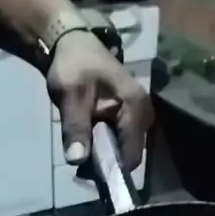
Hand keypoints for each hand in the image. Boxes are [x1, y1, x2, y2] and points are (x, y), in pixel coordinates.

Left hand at [46, 30, 152, 168]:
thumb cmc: (74, 65)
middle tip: (78, 159)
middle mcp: (144, 115)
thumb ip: (75, 128)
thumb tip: (78, 160)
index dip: (110, 169)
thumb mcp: (70, 96)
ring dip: (103, 156)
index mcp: (136, 107)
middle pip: (129, 155)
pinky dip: (104, 147)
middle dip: (105, 163)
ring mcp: (138, 117)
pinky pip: (120, 142)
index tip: (86, 172)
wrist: (72, 44)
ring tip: (80, 149)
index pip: (131, 155)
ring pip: (124, 150)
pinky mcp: (129, 119)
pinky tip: (86, 142)